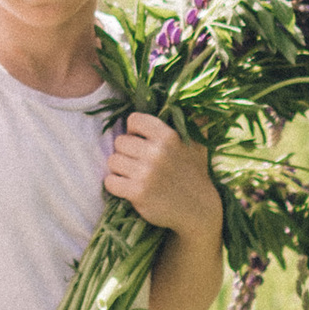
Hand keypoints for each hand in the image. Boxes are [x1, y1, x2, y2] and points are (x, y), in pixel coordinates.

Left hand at [103, 111, 223, 245]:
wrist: (199, 211)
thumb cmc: (195, 175)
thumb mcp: (198, 145)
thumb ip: (189, 123)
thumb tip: (182, 98)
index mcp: (168, 136)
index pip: (133, 120)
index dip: (134, 131)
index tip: (140, 141)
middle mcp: (157, 152)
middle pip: (120, 142)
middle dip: (126, 152)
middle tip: (138, 163)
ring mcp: (146, 173)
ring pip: (113, 160)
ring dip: (120, 169)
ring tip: (133, 175)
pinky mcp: (137, 193)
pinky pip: (110, 181)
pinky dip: (115, 185)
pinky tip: (127, 187)